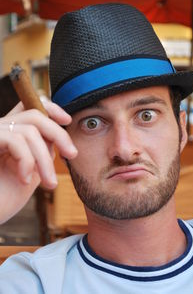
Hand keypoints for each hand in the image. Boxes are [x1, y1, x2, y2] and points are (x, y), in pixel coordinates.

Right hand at [0, 101, 76, 223]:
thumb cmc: (4, 199)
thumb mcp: (32, 171)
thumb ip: (42, 151)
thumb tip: (58, 137)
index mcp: (10, 134)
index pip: (30, 107)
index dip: (51, 109)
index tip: (67, 121)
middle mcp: (0, 130)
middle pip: (35, 115)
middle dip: (59, 135)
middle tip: (72, 154)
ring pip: (29, 131)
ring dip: (44, 160)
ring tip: (49, 184)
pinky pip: (15, 141)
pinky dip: (27, 161)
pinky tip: (24, 180)